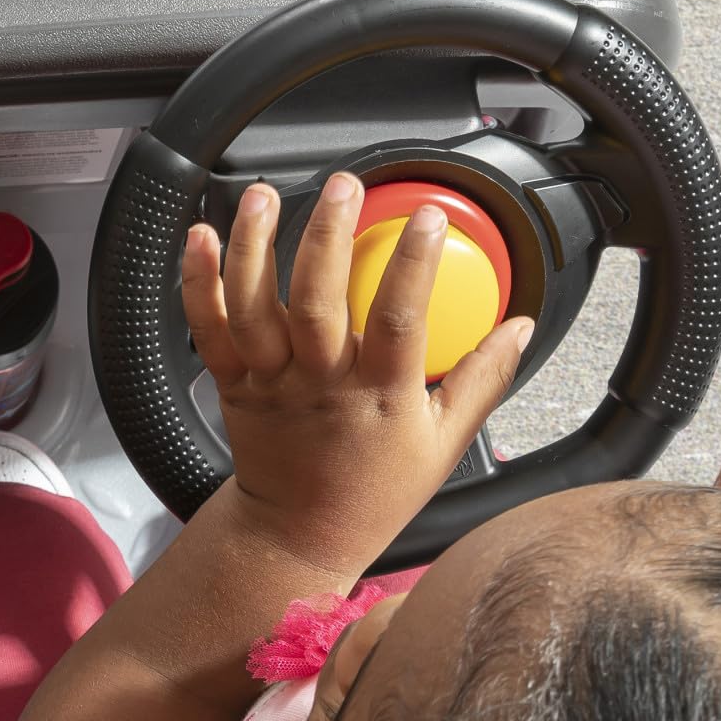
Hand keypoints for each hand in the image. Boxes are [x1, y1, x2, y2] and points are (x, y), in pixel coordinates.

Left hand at [182, 174, 533, 570]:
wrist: (297, 535)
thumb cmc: (371, 490)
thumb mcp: (443, 444)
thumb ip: (482, 380)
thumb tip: (522, 326)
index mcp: (378, 396)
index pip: (401, 319)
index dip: (416, 264)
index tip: (430, 217)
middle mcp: (319, 384)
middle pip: (319, 300)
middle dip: (329, 234)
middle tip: (343, 184)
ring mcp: (270, 383)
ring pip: (253, 307)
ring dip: (253, 246)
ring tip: (262, 195)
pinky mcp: (233, 384)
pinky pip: (209, 328)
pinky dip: (198, 282)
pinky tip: (199, 237)